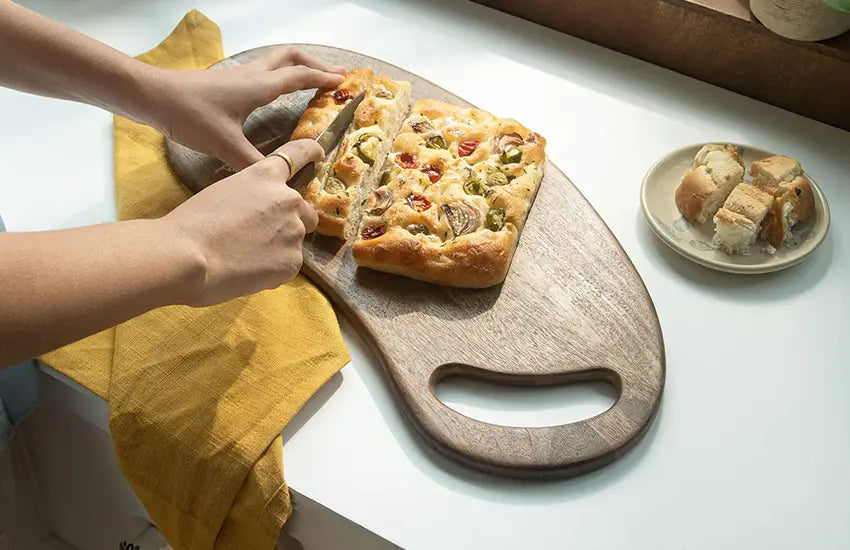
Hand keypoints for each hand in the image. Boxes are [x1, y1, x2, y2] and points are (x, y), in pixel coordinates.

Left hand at [145, 47, 343, 169]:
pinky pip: (262, 73)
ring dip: (296, 67)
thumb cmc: (189, 115)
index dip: (324, 79)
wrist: (151, 96)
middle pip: (290, 57)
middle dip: (313, 63)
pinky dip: (277, 77)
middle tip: (331, 76)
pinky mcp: (226, 83)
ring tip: (309, 81)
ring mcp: (238, 77)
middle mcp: (252, 76)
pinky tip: (273, 95)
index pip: (300, 77)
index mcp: (259, 87)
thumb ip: (253, 165)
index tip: (345, 82)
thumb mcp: (224, 145)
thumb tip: (279, 183)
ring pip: (275, 62)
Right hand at [162, 139, 322, 305]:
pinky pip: (287, 266)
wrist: (185, 258)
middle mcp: (288, 200)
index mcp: (266, 176)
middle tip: (261, 237)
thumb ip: (251, 198)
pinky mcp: (293, 262)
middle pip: (305, 211)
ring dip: (278, 248)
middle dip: (291, 223)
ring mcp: (293, 232)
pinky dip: (272, 271)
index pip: (298, 154)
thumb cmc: (191, 225)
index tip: (319, 154)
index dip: (310, 153)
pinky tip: (246, 272)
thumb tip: (258, 217)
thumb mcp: (223, 193)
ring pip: (294, 241)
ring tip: (245, 258)